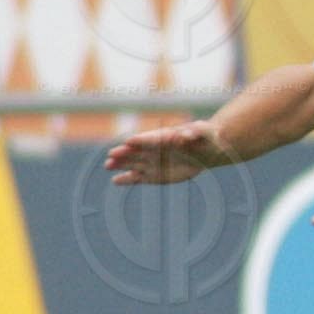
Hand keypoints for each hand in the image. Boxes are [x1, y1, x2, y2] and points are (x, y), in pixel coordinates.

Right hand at [105, 121, 228, 184]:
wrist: (206, 151)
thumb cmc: (205, 138)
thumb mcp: (203, 133)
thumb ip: (195, 133)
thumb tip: (186, 135)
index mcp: (165, 137)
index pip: (151, 138)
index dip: (141, 140)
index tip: (129, 141)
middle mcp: (154, 149)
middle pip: (137, 151)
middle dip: (125, 153)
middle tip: (112, 155)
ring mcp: (152, 162)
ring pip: (133, 163)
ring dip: (121, 164)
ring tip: (108, 165)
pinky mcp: (154, 175)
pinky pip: (138, 177)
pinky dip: (127, 179)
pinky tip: (115, 180)